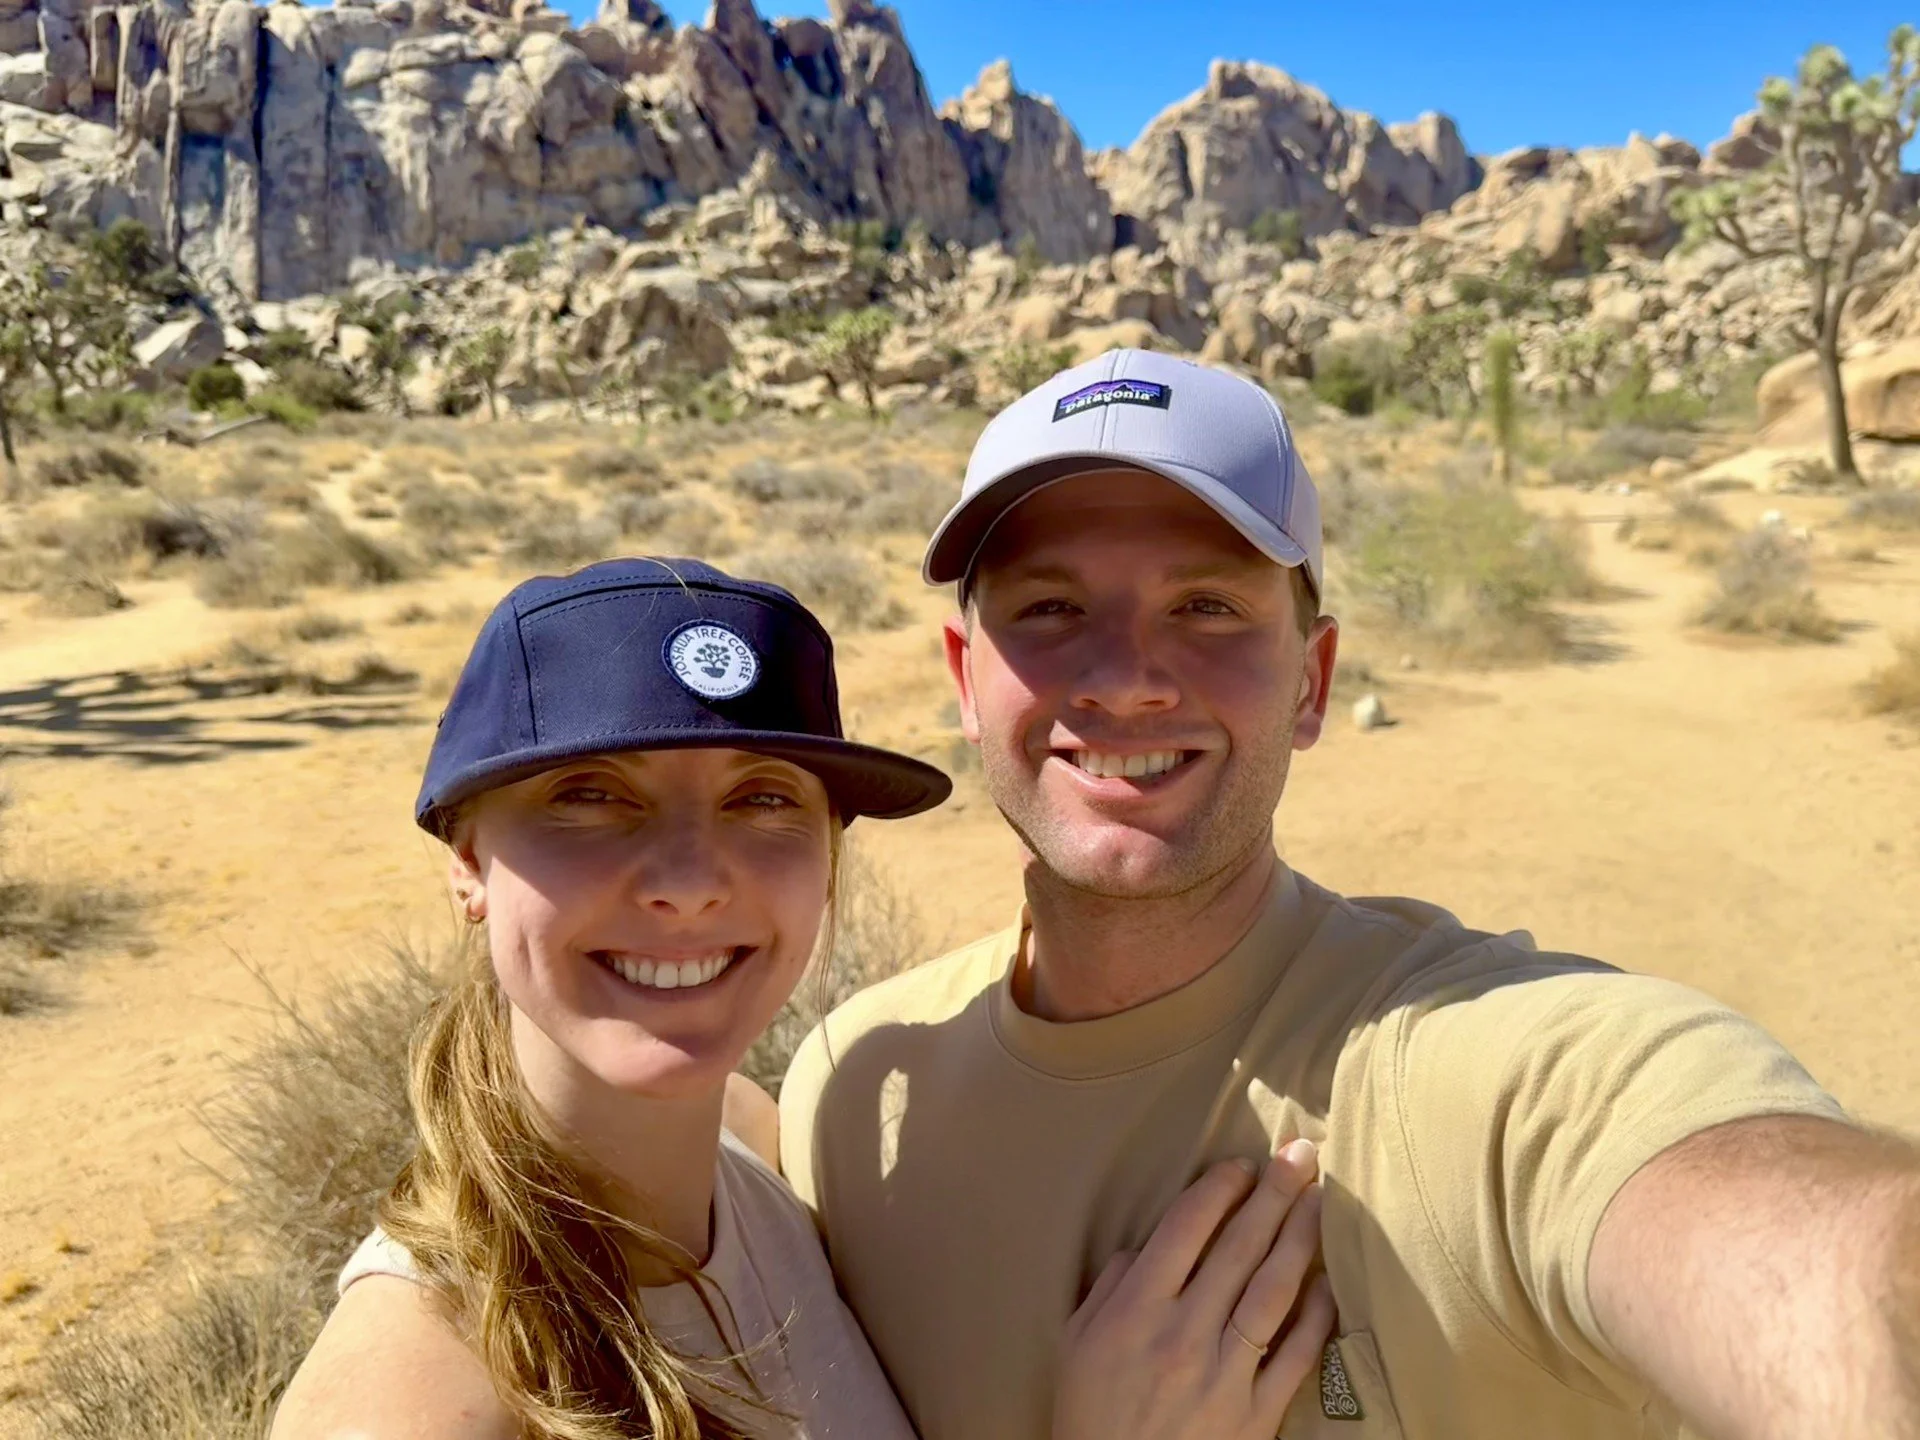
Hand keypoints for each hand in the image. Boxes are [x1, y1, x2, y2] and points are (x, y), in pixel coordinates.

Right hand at [1051, 1140, 1333, 1439]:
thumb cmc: (1090, 1418)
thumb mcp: (1075, 1346)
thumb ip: (1110, 1287)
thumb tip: (1147, 1246)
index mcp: (1136, 1310)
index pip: (1186, 1228)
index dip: (1220, 1188)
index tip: (1242, 1164)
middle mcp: (1184, 1334)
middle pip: (1238, 1247)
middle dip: (1274, 1193)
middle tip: (1302, 1153)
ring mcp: (1224, 1375)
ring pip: (1273, 1291)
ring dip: (1300, 1238)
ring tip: (1320, 1199)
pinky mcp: (1256, 1416)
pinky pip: (1296, 1356)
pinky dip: (1316, 1316)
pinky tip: (1328, 1283)